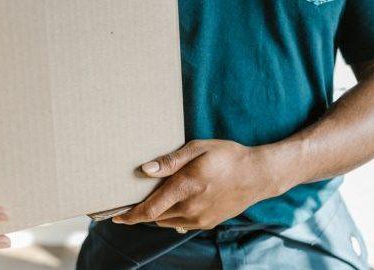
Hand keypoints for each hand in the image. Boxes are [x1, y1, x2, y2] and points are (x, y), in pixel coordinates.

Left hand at [112, 139, 278, 229]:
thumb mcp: (198, 149)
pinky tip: (175, 201)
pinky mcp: (207, 223)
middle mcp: (191, 208)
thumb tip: (145, 170)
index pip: (150, 209)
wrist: (258, 175)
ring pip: (166, 221)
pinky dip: (171, 215)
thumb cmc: (227, 157)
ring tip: (156, 197)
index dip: (130, 216)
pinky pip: (180, 223)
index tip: (115, 216)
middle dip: (140, 212)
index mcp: (186, 187)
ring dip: (156, 213)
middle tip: (131, 200)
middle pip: (154, 217)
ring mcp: (200, 219)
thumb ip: (170, 161)